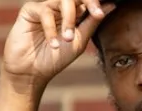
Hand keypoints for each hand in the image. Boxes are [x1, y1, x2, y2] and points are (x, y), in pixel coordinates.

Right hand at [1, 0, 115, 88]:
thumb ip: (92, 22)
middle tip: (97, 14)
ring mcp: (45, 7)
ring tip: (68, 39)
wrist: (32, 73)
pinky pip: (44, 11)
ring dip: (69, 20)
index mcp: (73, 14)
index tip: (103, 12)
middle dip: (89, 3)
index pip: (87, 1)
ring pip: (62, 1)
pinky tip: (53, 44)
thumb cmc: (55, 59)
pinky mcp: (30, 10)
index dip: (96, 3)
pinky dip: (51, 29)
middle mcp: (59, 7)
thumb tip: (111, 5)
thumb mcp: (79, 41)